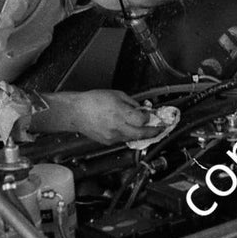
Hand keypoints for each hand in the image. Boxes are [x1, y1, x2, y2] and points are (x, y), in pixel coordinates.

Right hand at [36, 89, 155, 143]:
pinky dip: (128, 135)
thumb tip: (143, 108)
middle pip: (141, 134)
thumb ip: (132, 103)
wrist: (75, 112)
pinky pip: (122, 140)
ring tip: (145, 129)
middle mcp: (118, 127)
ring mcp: (112, 137)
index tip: (150, 114)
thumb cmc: (93, 101)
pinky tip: (128, 129)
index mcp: (120, 114)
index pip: (142, 120)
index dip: (149, 117)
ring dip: (140, 134)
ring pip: (133, 138)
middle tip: (161, 129)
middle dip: (153, 132)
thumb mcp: (116, 95)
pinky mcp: (107, 142)